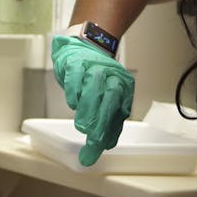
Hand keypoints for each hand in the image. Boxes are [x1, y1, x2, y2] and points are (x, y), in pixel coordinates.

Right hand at [51, 35, 134, 165]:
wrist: (85, 49)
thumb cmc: (96, 81)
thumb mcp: (105, 102)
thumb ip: (107, 125)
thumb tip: (105, 146)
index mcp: (123, 86)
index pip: (119, 110)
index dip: (110, 129)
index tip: (99, 145)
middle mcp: (112, 74)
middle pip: (110, 96)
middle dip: (101, 119)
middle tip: (92, 137)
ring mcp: (93, 66)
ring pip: (94, 84)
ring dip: (88, 107)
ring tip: (82, 125)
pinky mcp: (76, 61)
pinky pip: (75, 75)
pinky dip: (74, 90)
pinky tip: (73, 103)